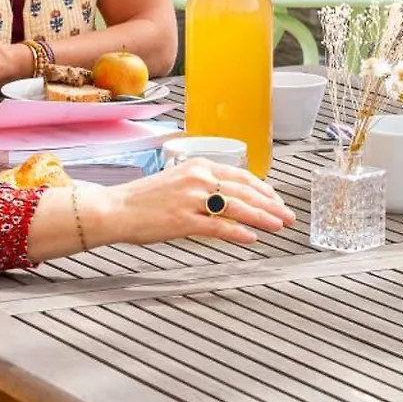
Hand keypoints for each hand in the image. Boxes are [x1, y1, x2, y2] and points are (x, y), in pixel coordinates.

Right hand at [83, 160, 294, 246]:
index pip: (242, 176)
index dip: (264, 190)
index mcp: (198, 165)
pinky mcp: (183, 220)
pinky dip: (238, 232)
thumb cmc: (143, 199)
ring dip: (262, 218)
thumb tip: (230, 199)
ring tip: (278, 227)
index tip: (277, 201)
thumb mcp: (178, 182)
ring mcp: (191, 199)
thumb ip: (204, 187)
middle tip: (288, 216)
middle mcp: (198, 178)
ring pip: (237, 207)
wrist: (115, 208)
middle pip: (245, 191)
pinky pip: (218, 226)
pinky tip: (251, 238)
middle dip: (271, 205)